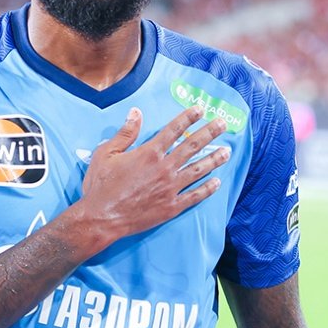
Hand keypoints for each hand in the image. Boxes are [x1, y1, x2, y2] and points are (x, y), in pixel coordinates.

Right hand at [78, 105, 229, 245]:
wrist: (101, 218)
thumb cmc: (100, 185)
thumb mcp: (105, 153)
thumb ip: (125, 133)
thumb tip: (136, 112)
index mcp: (149, 152)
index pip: (173, 130)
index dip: (188, 117)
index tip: (200, 110)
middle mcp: (164, 168)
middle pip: (192, 146)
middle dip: (209, 133)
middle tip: (222, 124)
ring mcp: (170, 188)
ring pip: (198, 170)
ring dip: (214, 159)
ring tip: (227, 151)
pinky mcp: (171, 206)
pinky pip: (194, 196)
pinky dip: (207, 189)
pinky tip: (217, 182)